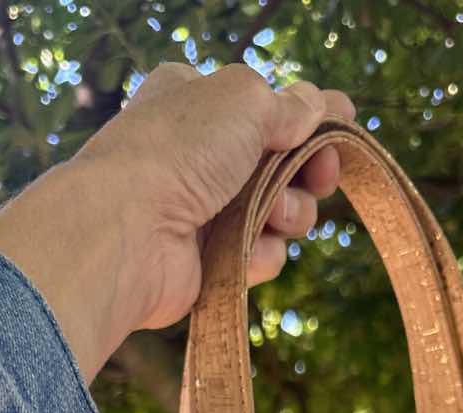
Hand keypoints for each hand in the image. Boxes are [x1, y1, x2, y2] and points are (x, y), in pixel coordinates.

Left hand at [0, 64, 355, 381]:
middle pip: (282, 164)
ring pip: (278, 212)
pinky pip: (259, 256)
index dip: (306, 121)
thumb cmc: (177, 151)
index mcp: (198, 101)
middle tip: (319, 179)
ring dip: (288, 214)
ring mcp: (203, 211)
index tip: (337, 132)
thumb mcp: (244, 100)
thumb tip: (328, 105)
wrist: (126, 232)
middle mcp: (199, 154)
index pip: (266, 107)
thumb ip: (291, 103)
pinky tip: (244, 252)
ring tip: (272, 215)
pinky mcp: (209, 262)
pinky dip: (261, 254)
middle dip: (305, 172)